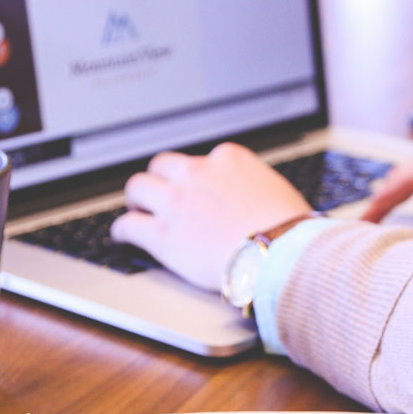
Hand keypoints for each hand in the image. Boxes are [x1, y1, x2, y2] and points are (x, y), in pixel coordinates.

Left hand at [111, 143, 311, 290]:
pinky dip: (122, 230)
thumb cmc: (289, 229)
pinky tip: (123, 236)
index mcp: (228, 159)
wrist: (281, 254)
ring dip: (137, 199)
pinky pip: (128, 225)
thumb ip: (253, 186)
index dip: (195, 177)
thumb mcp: (275, 190)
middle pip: (162, 165)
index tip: (194, 187)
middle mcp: (198, 173)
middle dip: (160, 179)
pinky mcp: (163, 235)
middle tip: (159, 194)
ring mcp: (177, 203)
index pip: (201, 159)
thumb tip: (254, 198)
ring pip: (138, 187)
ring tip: (137, 210)